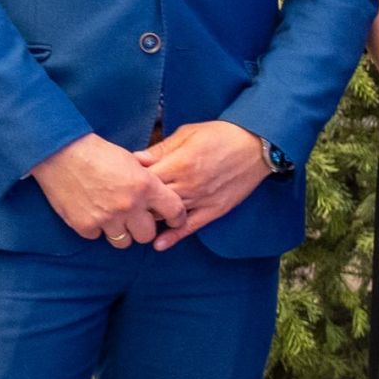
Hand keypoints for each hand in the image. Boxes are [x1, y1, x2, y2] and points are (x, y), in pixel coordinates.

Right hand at [33, 133, 186, 248]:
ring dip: (120, 232)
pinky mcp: (85, 225)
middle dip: (142, 228)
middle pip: (147, 235)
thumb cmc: (97, 153)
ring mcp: (106, 218)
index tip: (173, 219)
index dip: (176, 217)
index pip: (174, 211)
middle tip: (135, 219)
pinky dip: (95, 228)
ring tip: (112, 218)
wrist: (61, 153)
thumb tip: (161, 197)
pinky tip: (91, 213)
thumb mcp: (132, 161)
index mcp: (146, 186)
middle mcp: (129, 206)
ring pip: (123, 242)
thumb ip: (148, 182)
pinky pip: (97, 237)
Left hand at [139, 120, 273, 249]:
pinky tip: (159, 244)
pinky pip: (191, 227)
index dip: (129, 180)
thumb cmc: (221, 134)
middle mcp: (187, 185)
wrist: (255, 145)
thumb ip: (161, 149)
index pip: (143, 180)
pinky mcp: (214, 210)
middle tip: (126, 202)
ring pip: (167, 216)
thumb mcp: (187, 133)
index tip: (122, 180)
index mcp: (178, 164)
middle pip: (151, 201)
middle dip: (137, 202)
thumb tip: (136, 159)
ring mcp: (201, 200)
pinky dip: (174, 237)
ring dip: (151, 219)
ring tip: (136, 220)